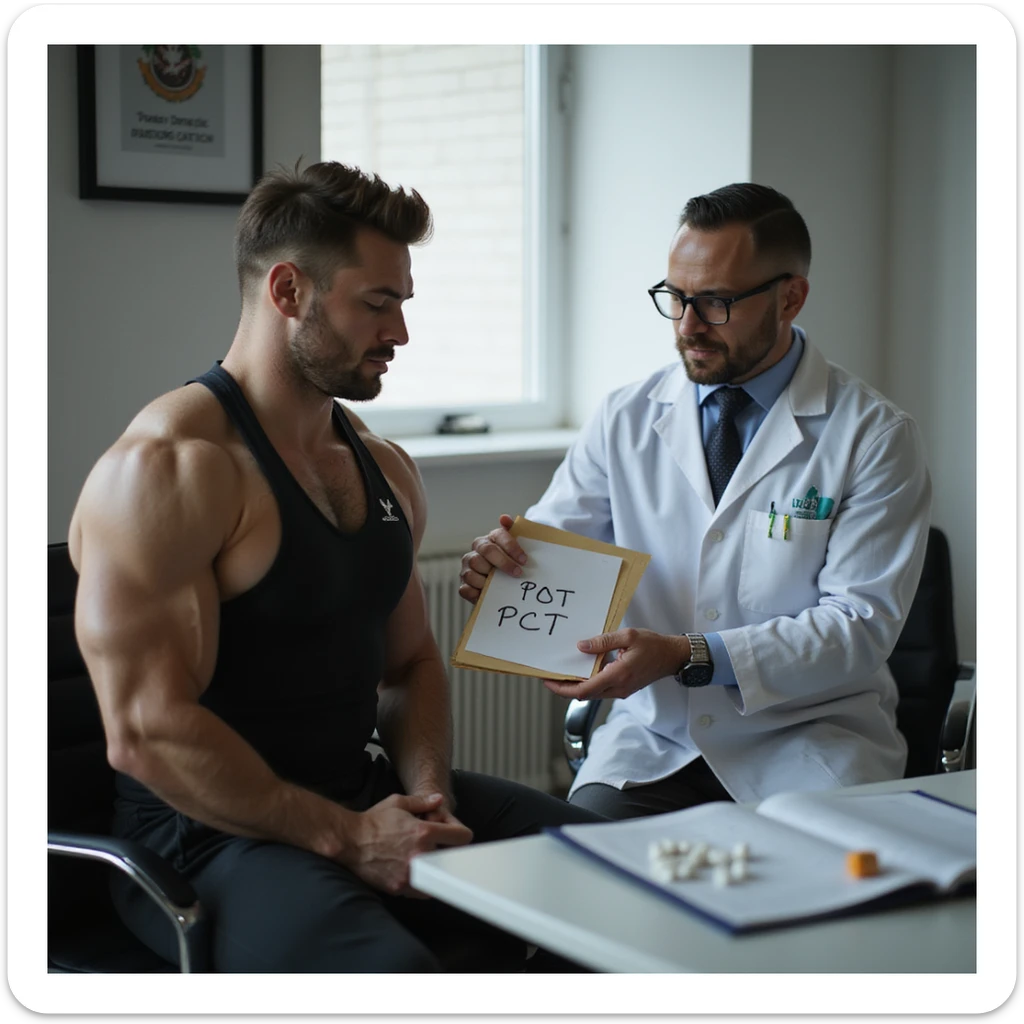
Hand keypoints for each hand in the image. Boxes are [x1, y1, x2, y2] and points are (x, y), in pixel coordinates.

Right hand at [344, 792, 472, 897]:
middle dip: (448, 852)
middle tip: (441, 849)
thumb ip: (422, 801)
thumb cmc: (373, 820)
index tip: (456, 836)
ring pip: (438, 877)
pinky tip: (414, 871)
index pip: (461, 837)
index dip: (461, 834)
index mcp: (423, 832)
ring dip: (435, 870)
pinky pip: (420, 890)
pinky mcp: (399, 887)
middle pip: (452, 859)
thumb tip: (440, 800)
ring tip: (426, 860)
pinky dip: (421, 883)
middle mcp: (420, 854)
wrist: (349, 841)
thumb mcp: (398, 803)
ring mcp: (410, 873)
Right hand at [458, 513, 527, 603]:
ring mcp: (468, 567)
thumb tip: (504, 518)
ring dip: (488, 579)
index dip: (512, 547)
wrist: (501, 576)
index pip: (499, 536)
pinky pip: (465, 589)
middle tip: (518, 573)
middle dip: (504, 563)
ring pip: (473, 571)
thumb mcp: (515, 545)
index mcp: (489, 538)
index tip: (524, 560)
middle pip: (487, 552)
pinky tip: (486, 594)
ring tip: (501, 585)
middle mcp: (476, 550)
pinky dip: (475, 593)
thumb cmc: (509, 559)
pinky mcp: (464, 584)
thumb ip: (513, 530)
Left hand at [542, 629, 688, 701]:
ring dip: (574, 686)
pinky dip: (587, 683)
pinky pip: (600, 689)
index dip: (562, 688)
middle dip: (563, 688)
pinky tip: (580, 671)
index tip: (548, 681)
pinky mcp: (622, 688)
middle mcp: (618, 687)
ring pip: (591, 693)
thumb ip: (603, 641)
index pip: (583, 689)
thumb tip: (581, 647)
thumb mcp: (628, 636)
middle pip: (584, 695)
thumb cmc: (653, 645)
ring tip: (560, 673)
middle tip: (548, 677)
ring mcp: (621, 690)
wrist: (672, 656)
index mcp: (618, 675)